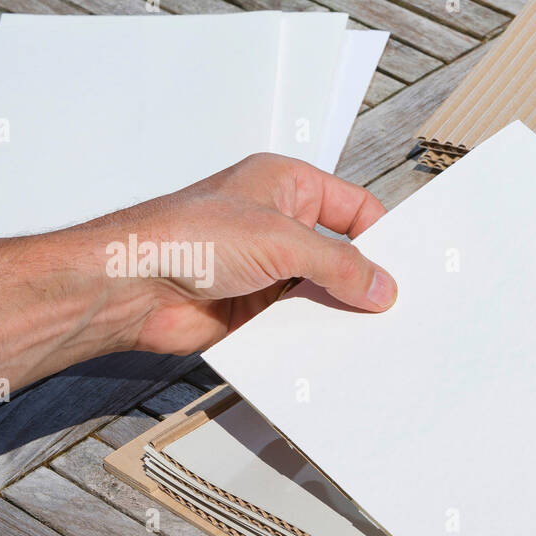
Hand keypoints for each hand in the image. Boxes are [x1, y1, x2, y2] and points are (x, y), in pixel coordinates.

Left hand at [73, 152, 394, 354]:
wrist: (130, 287)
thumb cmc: (183, 236)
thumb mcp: (279, 239)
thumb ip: (338, 264)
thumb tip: (380, 285)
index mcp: (287, 186)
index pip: (356, 208)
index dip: (382, 237)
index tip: (404, 269)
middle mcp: (278, 225)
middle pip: (342, 255)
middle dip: (364, 280)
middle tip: (393, 305)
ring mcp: (267, 269)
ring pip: (322, 293)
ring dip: (338, 312)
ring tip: (369, 332)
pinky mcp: (254, 309)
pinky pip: (298, 325)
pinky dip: (313, 337)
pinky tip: (330, 348)